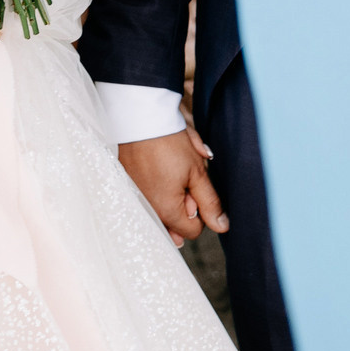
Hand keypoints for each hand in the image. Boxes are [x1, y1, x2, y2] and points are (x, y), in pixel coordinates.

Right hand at [116, 128, 227, 247]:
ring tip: (170, 170)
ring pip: (163, 208)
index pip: (193, 230)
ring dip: (171, 193)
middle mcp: (147, 211)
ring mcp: (135, 200)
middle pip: (176, 222)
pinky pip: (148, 197)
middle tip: (183, 176)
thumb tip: (222, 226)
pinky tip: (157, 167)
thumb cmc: (169, 144)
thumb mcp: (198, 173)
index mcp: (166, 212)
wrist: (140, 119)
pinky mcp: (127, 188)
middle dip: (185, 202)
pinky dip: (156, 186)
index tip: (195, 187)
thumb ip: (210, 203)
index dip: (200, 209)